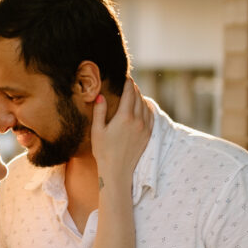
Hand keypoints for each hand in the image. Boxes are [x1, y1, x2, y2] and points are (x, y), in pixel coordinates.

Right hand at [89, 75, 150, 189]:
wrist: (117, 171)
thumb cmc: (103, 151)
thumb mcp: (97, 130)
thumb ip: (99, 111)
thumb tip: (101, 95)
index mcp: (125, 117)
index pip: (129, 93)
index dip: (128, 82)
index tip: (125, 76)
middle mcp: (138, 121)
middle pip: (139, 97)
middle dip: (134, 88)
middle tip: (129, 82)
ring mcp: (145, 128)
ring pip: (145, 106)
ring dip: (140, 97)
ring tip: (134, 93)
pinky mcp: (148, 135)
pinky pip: (150, 116)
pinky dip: (146, 108)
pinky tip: (142, 106)